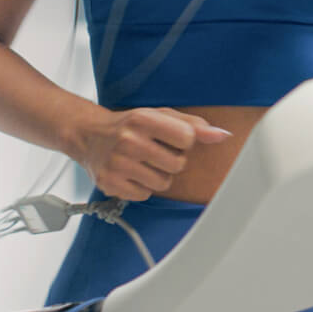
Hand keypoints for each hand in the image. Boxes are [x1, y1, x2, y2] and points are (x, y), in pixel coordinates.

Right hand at [76, 106, 230, 200]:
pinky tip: (132, 174)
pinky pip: (144, 195)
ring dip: (158, 176)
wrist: (89, 135)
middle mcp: (128, 140)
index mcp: (142, 119)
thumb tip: (223, 135)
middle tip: (155, 153)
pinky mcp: (109, 183)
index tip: (171, 139)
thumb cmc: (131, 125)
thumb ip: (193, 125)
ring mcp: (117, 163)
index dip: (184, 142)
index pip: (187, 138)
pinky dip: (142, 188)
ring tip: (143, 163)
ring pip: (162, 183)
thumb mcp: (160, 116)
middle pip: (177, 164)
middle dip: (172, 161)